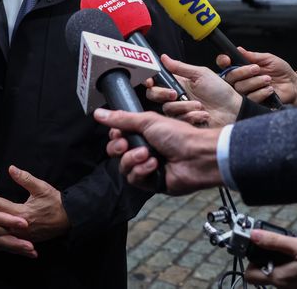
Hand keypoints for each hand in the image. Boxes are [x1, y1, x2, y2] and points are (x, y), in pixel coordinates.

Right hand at [95, 108, 221, 194]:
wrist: (197, 155)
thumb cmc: (179, 135)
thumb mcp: (147, 121)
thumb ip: (121, 119)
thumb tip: (99, 113)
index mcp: (143, 133)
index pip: (118, 136)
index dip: (114, 136)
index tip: (117, 133)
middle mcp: (144, 149)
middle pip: (117, 153)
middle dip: (118, 148)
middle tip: (125, 144)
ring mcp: (147, 167)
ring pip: (123, 167)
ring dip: (132, 159)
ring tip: (147, 154)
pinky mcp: (152, 183)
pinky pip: (134, 179)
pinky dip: (142, 171)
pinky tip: (154, 165)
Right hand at [145, 55, 242, 127]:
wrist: (232, 110)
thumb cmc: (220, 91)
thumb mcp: (201, 74)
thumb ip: (180, 67)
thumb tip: (164, 58)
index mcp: (179, 83)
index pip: (157, 82)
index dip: (150, 81)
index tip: (150, 81)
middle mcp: (177, 97)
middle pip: (155, 96)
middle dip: (163, 94)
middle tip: (175, 94)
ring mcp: (181, 110)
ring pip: (167, 109)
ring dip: (185, 107)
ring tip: (200, 105)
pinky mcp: (185, 123)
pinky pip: (179, 121)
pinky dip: (192, 116)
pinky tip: (203, 114)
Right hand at [221, 49, 296, 107]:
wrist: (292, 85)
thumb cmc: (281, 70)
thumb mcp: (268, 59)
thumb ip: (253, 56)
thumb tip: (239, 49)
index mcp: (242, 67)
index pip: (225, 65)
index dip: (223, 61)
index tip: (227, 60)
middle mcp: (241, 80)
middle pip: (230, 77)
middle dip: (242, 72)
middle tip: (257, 69)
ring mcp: (245, 92)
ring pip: (239, 88)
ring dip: (255, 82)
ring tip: (268, 79)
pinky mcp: (252, 103)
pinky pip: (249, 99)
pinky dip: (261, 92)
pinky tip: (270, 89)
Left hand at [243, 230, 296, 288]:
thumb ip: (275, 241)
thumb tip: (254, 235)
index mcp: (279, 278)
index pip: (249, 274)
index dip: (251, 259)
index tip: (260, 246)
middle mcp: (282, 286)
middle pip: (262, 272)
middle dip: (265, 257)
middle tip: (277, 246)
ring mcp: (291, 287)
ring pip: (275, 272)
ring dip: (279, 260)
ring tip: (292, 250)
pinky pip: (286, 274)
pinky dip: (288, 264)